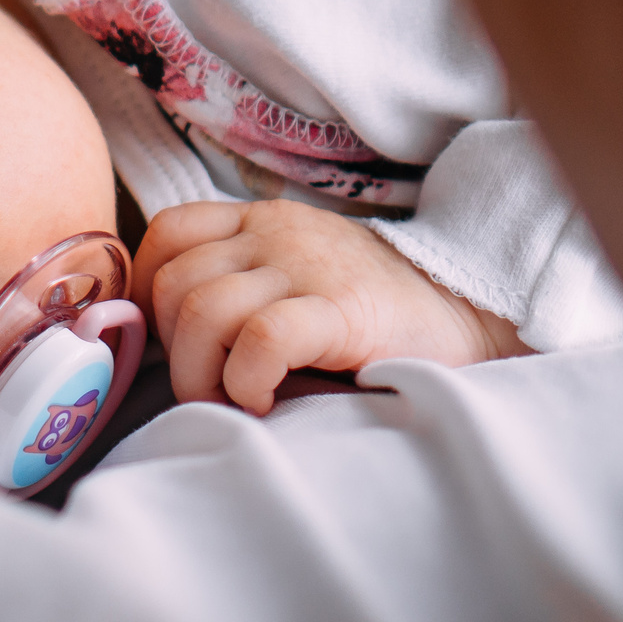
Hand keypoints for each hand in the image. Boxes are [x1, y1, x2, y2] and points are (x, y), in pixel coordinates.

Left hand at [135, 200, 526, 413]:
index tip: (171, 341)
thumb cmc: (374, 312)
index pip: (168, 233)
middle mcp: (275, 233)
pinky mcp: (342, 307)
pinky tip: (267, 400)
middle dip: (175, 349)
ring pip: (205, 309)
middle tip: (210, 387)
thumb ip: (239, 292)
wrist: (472, 312)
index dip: (150, 291)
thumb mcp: (297, 278)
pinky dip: (247, 380)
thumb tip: (169, 347)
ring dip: (203, 373)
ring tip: (236, 400)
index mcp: (260, 221)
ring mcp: (308, 266)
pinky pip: (263, 337)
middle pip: (175, 282)